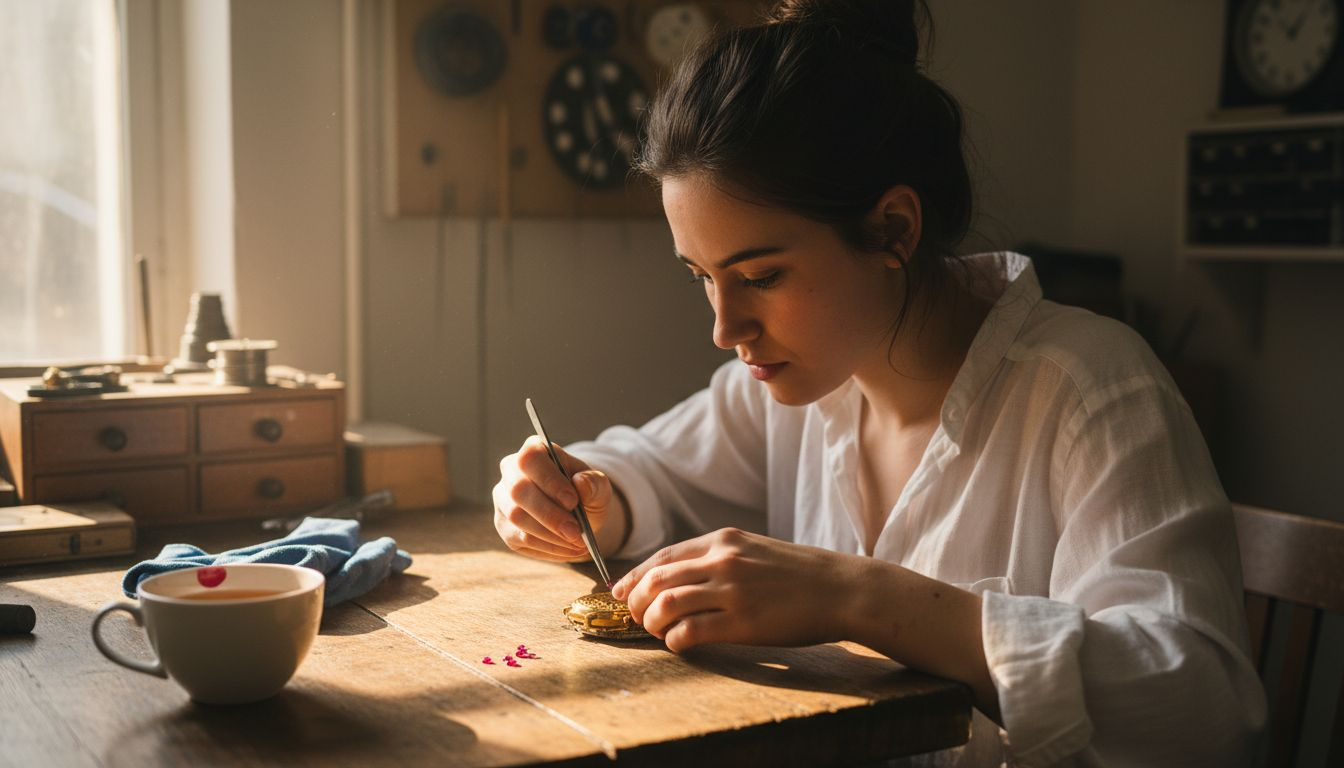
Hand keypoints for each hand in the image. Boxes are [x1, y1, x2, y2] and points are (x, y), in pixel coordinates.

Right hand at [493, 436, 612, 561]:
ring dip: (551, 535)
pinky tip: (568, 549)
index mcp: (534, 450)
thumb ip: (594, 482)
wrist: (578, 513)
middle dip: (550, 515)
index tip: (572, 501)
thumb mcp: (598, 485)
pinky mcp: (505, 526)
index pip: (531, 459)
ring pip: (517, 518)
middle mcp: (511, 472)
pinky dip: (548, 547)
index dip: (549, 480)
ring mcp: (503, 500)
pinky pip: (521, 539)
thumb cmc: (585, 492)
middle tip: (576, 532)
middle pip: (518, 490)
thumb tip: (581, 483)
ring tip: (578, 543)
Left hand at [611, 528, 861, 651]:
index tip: (622, 593)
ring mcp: (731, 591)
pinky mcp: (742, 622)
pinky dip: (675, 641)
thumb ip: (718, 557)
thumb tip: (679, 577)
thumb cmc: (799, 574)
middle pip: (656, 580)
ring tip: (657, 632)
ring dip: (651, 622)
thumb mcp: (754, 550)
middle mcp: (722, 561)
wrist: (840, 589)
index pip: (662, 558)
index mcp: (723, 540)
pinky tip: (680, 644)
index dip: (634, 577)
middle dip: (636, 602)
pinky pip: (690, 632)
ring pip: (665, 604)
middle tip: (636, 618)